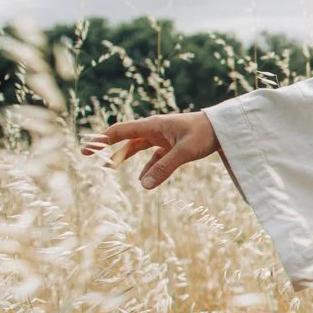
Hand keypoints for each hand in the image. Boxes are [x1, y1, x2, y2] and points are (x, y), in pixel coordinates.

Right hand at [81, 112, 219, 189]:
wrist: (226, 129)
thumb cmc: (206, 134)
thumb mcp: (185, 152)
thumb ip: (164, 168)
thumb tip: (144, 187)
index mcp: (154, 125)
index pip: (121, 131)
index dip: (102, 140)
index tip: (86, 149)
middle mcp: (156, 129)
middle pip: (126, 138)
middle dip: (108, 147)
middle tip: (90, 156)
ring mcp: (165, 137)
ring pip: (139, 147)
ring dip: (126, 157)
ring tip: (110, 167)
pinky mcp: (174, 145)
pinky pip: (155, 157)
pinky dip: (148, 167)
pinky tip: (144, 180)